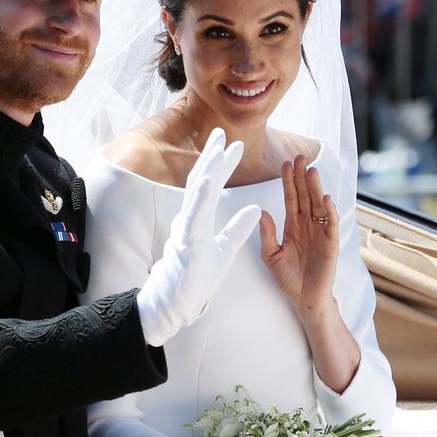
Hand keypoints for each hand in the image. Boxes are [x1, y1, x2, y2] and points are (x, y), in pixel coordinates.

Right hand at [137, 128, 261, 346]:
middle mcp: (189, 219)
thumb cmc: (197, 279)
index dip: (221, 165)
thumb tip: (257, 209)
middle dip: (211, 157)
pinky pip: (194, 216)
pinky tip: (208, 180)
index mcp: (199, 220)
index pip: (211, 187)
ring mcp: (186, 230)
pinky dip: (201, 197)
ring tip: (217, 149)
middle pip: (200, 182)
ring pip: (196, 194)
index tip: (234, 146)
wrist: (179, 304)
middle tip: (220, 132)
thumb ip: (238, 229)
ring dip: (207, 170)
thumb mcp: (225, 250)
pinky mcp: (187, 243)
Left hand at [258, 155, 339, 311]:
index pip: (290, 198)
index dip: (288, 181)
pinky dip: (329, 211)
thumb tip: (262, 212)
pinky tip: (325, 198)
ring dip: (315, 188)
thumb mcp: (271, 255)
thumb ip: (267, 234)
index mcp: (292, 226)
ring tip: (311, 171)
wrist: (304, 299)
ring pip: (318, 205)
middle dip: (302, 177)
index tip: (284, 163)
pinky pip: (330, 224)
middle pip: (305, 196)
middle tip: (300, 156)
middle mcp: (307, 225)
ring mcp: (320, 232)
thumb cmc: (287, 278)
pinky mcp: (331, 244)